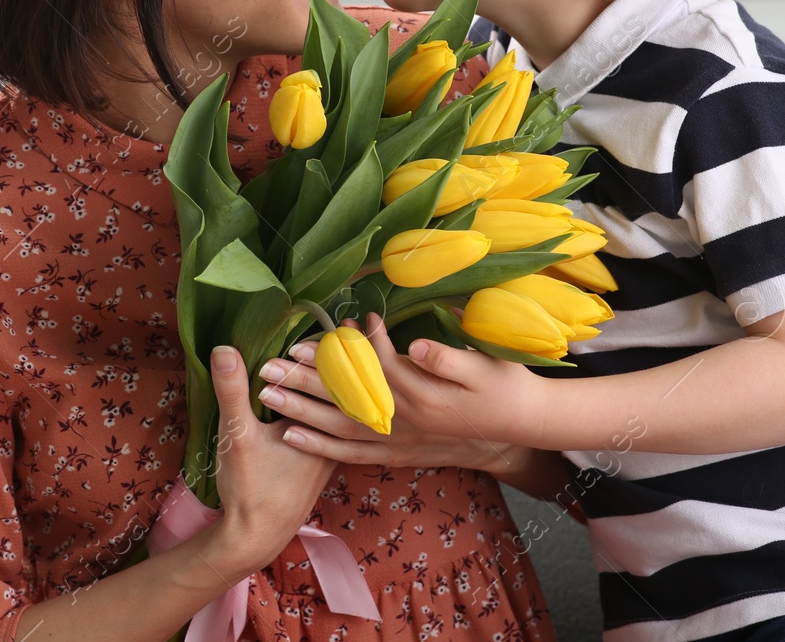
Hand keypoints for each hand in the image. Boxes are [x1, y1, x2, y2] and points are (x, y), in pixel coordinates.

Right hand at [206, 344, 337, 576]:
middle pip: (347, 391)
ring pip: (341, 407)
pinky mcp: (321, 460)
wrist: (256, 536)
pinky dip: (325, 401)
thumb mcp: (238, 435)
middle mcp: (337, 440)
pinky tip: (313, 390)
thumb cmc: (251, 488)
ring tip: (333, 352)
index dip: (340, 347)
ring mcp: (331, 451)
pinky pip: (331, 421)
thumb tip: (224, 348)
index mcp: (325, 430)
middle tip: (345, 327)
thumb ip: (233, 391)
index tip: (344, 320)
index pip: (340, 379)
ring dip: (335, 380)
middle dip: (343, 359)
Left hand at [257, 313, 549, 470]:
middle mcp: (402, 422)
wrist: (517, 432)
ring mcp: (396, 440)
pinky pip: (350, 453)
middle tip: (270, 365)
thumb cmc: (502, 389)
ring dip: (301, 409)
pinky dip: (321, 445)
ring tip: (267, 395)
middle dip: (305, 380)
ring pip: (339, 426)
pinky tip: (292, 434)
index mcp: (421, 396)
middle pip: (344, 398)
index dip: (343, 349)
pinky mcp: (395, 453)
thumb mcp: (484, 368)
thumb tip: (416, 346)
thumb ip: (447, 359)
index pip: (371, 368)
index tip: (318, 332)